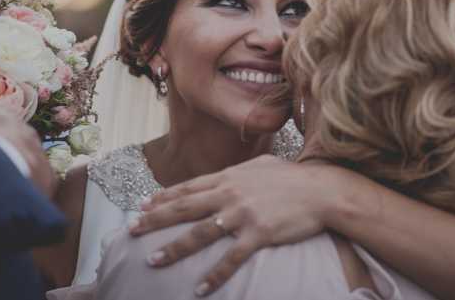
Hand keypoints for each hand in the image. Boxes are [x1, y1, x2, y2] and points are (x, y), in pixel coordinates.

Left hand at [126, 155, 341, 294]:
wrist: (323, 190)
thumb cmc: (293, 178)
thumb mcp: (260, 165)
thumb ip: (237, 171)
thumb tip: (223, 174)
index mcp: (229, 176)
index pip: (188, 187)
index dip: (163, 197)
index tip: (142, 205)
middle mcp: (231, 193)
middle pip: (184, 208)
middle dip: (154, 220)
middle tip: (131, 230)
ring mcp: (243, 213)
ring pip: (200, 233)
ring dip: (174, 248)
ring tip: (153, 261)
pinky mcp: (259, 233)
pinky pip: (231, 258)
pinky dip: (214, 275)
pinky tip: (199, 289)